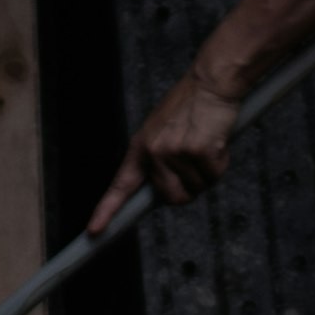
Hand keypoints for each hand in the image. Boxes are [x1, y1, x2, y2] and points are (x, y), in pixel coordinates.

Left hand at [90, 69, 245, 235]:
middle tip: (196, 163)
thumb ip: (158, 162)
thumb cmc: (190, 107)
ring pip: (197, 188)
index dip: (106, 211)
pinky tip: (216, 141)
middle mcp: (154, 152)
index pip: (120, 186)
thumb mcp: (162, 132)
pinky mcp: (199, 152)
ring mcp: (176, 152)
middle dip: (188, 190)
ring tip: (205, 143)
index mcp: (141, 148)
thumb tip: (165, 194)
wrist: (211, 82)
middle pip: (172, 198)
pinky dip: (220, 163)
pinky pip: (214, 176)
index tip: (94, 231)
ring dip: (207, 173)